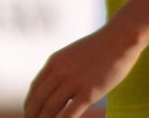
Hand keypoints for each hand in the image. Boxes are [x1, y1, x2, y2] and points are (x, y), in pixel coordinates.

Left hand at [25, 27, 141, 117]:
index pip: (35, 88)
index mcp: (54, 62)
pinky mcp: (88, 93)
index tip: (29, 113)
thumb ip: (63, 68)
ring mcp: (73, 82)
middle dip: (32, 115)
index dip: (29, 103)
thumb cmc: (100, 48)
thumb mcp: (73, 55)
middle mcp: (59, 72)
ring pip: (50, 109)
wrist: (119, 39)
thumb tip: (58, 85)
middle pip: (38, 100)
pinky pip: (69, 114)